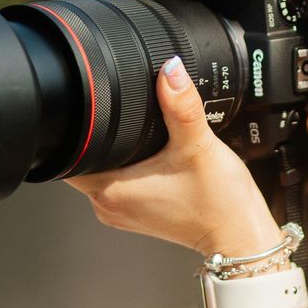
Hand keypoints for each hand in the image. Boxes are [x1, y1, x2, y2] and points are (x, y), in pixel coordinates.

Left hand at [62, 54, 283, 257]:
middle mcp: (109, 206)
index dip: (73, 129)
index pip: (66, 156)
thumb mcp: (199, 146)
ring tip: (137, 135)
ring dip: (112, 152)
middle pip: (81, 161)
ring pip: (100, 171)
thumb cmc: (220, 204)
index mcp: (111, 191)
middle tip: (118, 114)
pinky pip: (117, 183)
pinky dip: (127, 166)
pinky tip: (148, 156)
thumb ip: (181, 105)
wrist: (241, 237)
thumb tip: (170, 70)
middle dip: (95, 136)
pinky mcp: (137, 214)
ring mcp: (121, 213)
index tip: (86, 109)